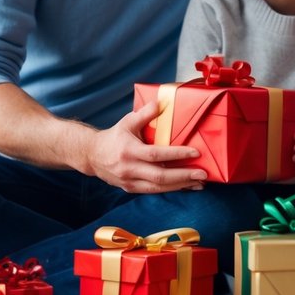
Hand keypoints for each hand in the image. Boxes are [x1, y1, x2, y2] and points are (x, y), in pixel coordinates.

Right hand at [85, 101, 207, 193]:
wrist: (92, 156)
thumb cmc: (114, 137)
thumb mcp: (127, 121)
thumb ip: (145, 113)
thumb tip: (162, 102)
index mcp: (129, 151)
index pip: (156, 154)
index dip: (176, 154)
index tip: (195, 153)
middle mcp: (129, 169)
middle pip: (159, 177)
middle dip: (183, 176)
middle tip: (202, 174)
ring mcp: (129, 181)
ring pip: (158, 188)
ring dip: (180, 186)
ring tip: (199, 184)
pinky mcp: (131, 189)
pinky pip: (153, 191)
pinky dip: (171, 189)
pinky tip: (185, 186)